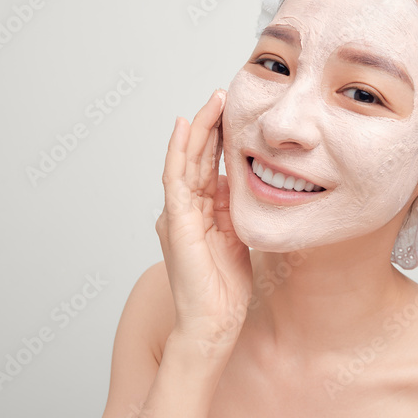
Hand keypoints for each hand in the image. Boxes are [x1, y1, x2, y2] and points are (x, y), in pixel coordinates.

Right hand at [156, 89, 252, 349]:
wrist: (213, 324)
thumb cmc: (225, 289)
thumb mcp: (239, 238)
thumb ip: (235, 210)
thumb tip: (241, 182)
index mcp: (201, 212)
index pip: (210, 165)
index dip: (221, 137)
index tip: (237, 111)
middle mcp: (185, 209)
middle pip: (197, 157)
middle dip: (210, 124)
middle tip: (224, 94)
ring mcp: (178, 214)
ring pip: (186, 161)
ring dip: (198, 129)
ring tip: (212, 100)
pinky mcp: (176, 223)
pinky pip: (176, 180)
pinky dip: (179, 152)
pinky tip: (186, 128)